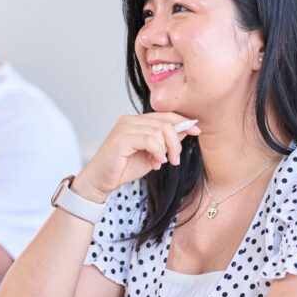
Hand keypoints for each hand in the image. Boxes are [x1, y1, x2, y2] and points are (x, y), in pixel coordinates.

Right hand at [75, 113, 201, 202]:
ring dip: (167, 149)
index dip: (183, 121)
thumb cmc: (123, 168)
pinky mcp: (121, 139)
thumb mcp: (151, 154)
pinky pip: (149, 140)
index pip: (165, 115)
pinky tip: (156, 162)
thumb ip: (165, 142)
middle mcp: (129, 120)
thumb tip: (185, 130)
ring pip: (159, 131)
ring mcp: (124, 128)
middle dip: (176, 141)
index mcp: (136, 121)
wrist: (100, 181)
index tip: (196, 131)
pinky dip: (158, 152)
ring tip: (164, 162)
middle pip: (165, 122)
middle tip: (175, 159)